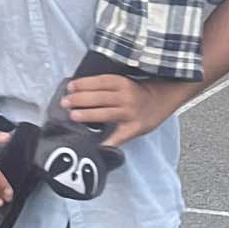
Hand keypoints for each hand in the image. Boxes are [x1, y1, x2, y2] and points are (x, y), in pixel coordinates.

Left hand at [61, 74, 178, 146]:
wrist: (163, 99)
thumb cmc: (138, 91)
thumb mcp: (125, 82)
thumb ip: (107, 87)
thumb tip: (80, 91)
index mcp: (122, 83)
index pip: (99, 82)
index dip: (83, 84)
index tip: (69, 87)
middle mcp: (126, 97)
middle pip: (99, 97)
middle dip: (80, 99)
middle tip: (65, 103)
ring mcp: (130, 113)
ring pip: (105, 113)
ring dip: (88, 115)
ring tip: (73, 116)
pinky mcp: (134, 128)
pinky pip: (118, 136)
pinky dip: (107, 141)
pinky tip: (95, 145)